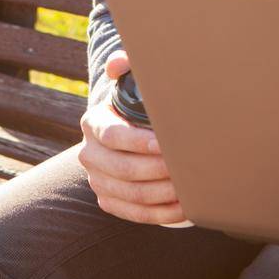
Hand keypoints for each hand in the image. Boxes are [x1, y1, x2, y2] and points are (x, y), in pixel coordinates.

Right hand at [78, 50, 187, 224]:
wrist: (124, 128)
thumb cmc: (135, 103)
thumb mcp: (130, 80)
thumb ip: (126, 64)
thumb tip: (117, 64)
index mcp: (93, 123)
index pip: (113, 136)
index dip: (139, 142)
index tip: (166, 143)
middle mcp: (89, 154)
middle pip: (124, 170)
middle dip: (158, 170)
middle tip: (185, 167)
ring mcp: (97, 180)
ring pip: (130, 194)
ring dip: (162, 194)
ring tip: (188, 187)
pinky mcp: (108, 200)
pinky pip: (133, 213)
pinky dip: (160, 214)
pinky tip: (183, 206)